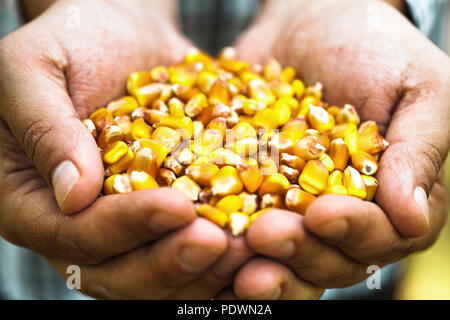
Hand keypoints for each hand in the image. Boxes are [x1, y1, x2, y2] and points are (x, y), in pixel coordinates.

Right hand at [0, 0, 250, 298]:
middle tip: (222, 244)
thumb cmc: (70, 41)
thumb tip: (74, 195)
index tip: (178, 206)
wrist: (122, 35)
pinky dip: (225, 249)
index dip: (125, 228)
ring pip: (160, 271)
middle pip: (120, 272)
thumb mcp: (33, 69)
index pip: (74, 235)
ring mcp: (125, 224)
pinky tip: (259, 239)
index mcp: (32, 202)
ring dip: (206, 268)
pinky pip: (190, 242)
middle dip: (172, 262)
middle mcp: (79, 226)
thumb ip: (45, 129)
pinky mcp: (164, 213)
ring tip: (250, 247)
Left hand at [229, 0, 449, 298]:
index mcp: (391, 200)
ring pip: (280, 254)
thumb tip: (413, 219)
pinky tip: (199, 235)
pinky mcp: (250, 193)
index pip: (381, 236)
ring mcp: (293, 209)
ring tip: (229, 249)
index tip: (322, 213)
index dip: (352, 232)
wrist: (310, 21)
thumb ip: (420, 150)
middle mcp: (342, 215)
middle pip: (326, 258)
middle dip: (297, 252)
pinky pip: (235, 220)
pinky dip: (218, 233)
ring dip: (256, 261)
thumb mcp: (418, 87)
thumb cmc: (374, 48)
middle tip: (265, 234)